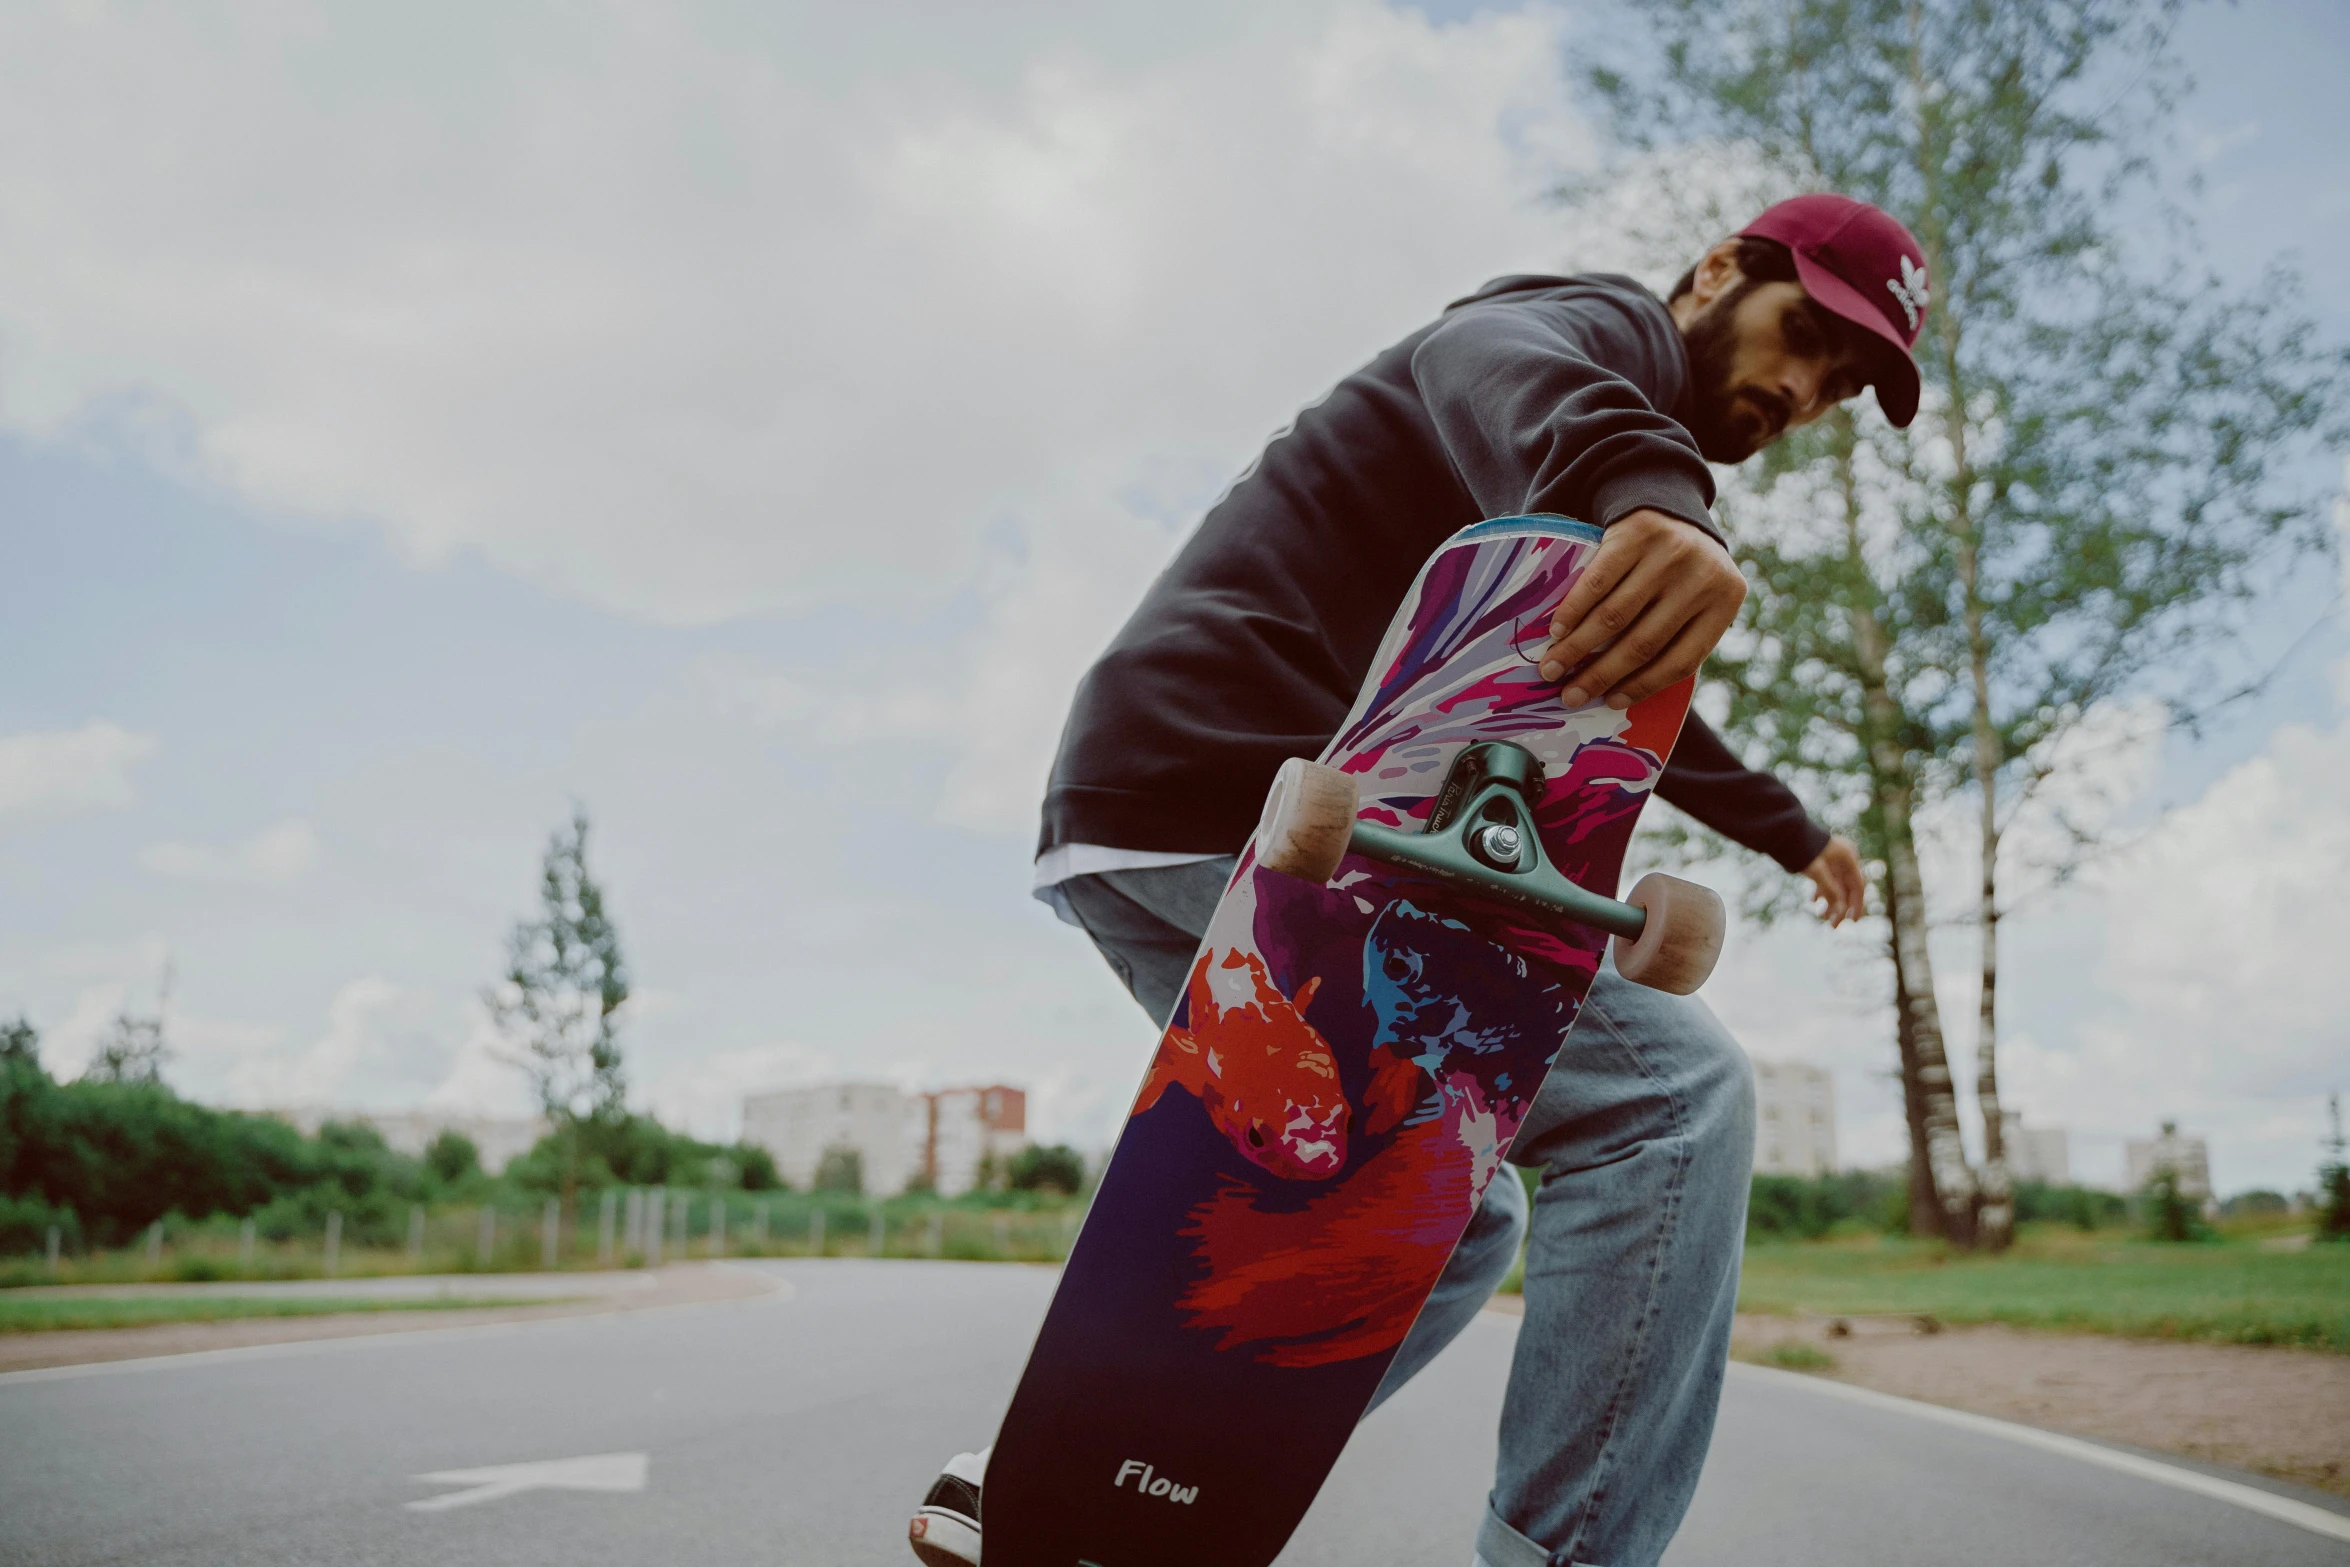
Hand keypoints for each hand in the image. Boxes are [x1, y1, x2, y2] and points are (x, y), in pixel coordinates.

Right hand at [1538, 509, 1747, 709]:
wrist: (1670, 503)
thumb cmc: (1680, 569)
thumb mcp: (1698, 598)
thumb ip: (1678, 635)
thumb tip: (1624, 692)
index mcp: (1724, 602)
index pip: (1682, 660)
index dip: (1643, 686)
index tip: (1609, 703)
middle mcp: (1701, 578)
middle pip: (1643, 642)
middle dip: (1600, 675)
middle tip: (1569, 696)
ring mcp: (1669, 553)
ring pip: (1615, 616)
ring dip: (1577, 648)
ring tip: (1552, 669)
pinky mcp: (1636, 533)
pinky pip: (1597, 582)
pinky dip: (1573, 610)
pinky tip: (1557, 630)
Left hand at [1801, 836, 1865, 926]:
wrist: (1784, 832)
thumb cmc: (1802, 848)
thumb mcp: (1817, 872)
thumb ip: (1830, 890)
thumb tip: (1840, 908)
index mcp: (1849, 857)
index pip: (1858, 886)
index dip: (1856, 905)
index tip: (1852, 921)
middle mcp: (1845, 858)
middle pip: (1847, 888)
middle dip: (1841, 907)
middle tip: (1834, 926)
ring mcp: (1834, 859)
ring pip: (1836, 885)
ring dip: (1831, 902)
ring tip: (1823, 917)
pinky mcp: (1823, 860)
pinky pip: (1827, 879)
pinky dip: (1822, 890)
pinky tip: (1814, 901)